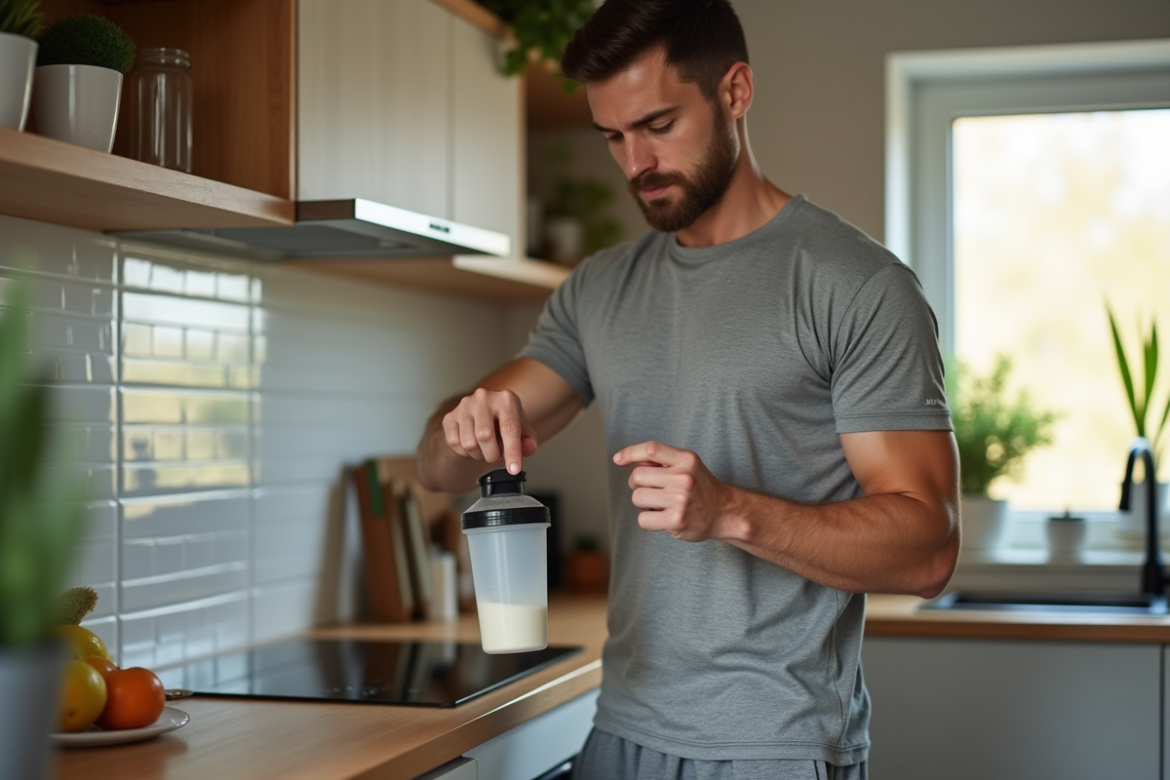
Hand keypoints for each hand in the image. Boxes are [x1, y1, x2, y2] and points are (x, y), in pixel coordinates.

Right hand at [442, 388, 537, 473]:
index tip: (514, 469)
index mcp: (506, 399)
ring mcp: (464, 406)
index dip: (512, 451)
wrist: (479, 418)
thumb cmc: (503, 423)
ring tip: (484, 448)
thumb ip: (527, 441)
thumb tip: (528, 449)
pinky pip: (455, 444)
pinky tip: (472, 444)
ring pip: (469, 443)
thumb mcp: (521, 430)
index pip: (509, 428)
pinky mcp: (449, 417)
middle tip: (497, 455)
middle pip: (485, 436)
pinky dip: (465, 452)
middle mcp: (483, 397)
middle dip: (493, 455)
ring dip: (479, 454)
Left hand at [613, 441, 735, 541]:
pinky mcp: (677, 521)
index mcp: (686, 459)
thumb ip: (661, 461)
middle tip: (652, 490)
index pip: (651, 449)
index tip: (618, 459)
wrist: (725, 512)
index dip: (630, 453)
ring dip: (643, 503)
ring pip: (637, 498)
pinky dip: (648, 519)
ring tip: (660, 504)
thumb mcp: (687, 465)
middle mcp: (684, 477)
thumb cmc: (700, 488)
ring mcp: (681, 500)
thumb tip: (623, 458)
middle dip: (638, 485)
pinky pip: (643, 519)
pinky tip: (662, 517)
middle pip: (637, 477)